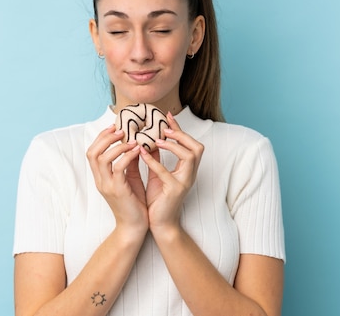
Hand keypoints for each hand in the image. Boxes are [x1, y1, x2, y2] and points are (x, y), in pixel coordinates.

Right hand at [86, 125, 148, 233]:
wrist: (134, 227)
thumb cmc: (134, 204)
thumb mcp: (129, 179)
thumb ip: (128, 163)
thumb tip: (134, 144)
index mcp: (100, 177)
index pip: (92, 152)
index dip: (101, 137)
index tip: (115, 127)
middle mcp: (100, 180)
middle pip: (92, 152)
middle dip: (105, 137)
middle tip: (121, 129)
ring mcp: (107, 185)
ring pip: (102, 158)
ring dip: (118, 145)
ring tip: (132, 139)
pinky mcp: (118, 190)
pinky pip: (118, 168)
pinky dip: (127, 156)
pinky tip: (138, 151)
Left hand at [140, 112, 203, 232]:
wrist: (160, 223)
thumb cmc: (159, 199)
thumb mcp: (158, 174)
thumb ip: (157, 157)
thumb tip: (150, 139)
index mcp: (187, 169)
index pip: (189, 143)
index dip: (179, 129)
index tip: (166, 116)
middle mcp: (190, 174)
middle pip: (197, 147)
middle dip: (182, 135)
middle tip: (165, 128)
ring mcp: (184, 182)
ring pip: (190, 157)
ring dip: (173, 146)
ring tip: (157, 140)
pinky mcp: (175, 191)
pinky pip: (166, 173)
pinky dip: (154, 162)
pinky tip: (142, 154)